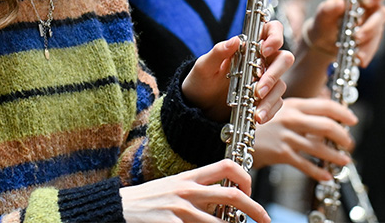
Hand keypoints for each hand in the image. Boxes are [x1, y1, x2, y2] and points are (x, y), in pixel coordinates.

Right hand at [121, 159, 269, 222]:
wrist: (118, 209)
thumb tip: (222, 199)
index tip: (251, 191)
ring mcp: (180, 210)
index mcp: (189, 177)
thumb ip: (197, 190)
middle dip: (255, 208)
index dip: (245, 177)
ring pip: (220, 222)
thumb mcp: (173, 187)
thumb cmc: (148, 201)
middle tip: (265, 219)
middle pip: (232, 194)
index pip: (226, 166)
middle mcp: (188, 190)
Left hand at [181, 20, 293, 122]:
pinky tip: (258, 117)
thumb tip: (235, 40)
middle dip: (275, 73)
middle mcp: (262, 61)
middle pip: (284, 58)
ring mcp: (265, 80)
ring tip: (256, 111)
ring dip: (270, 97)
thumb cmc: (201, 80)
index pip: (272, 30)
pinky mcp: (266, 98)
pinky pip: (276, 102)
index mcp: (249, 46)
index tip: (264, 50)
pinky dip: (269, 110)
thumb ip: (218, 52)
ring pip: (281, 83)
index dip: (275, 36)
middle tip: (258, 88)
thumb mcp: (204, 66)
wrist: (199, 106)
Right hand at [253, 97, 356, 181]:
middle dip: (343, 136)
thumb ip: (303, 110)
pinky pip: (304, 164)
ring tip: (344, 160)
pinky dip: (318, 171)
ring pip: (318, 147)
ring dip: (335, 156)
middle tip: (349, 143)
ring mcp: (286, 136)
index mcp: (294, 104)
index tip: (353, 120)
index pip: (325, 106)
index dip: (343, 113)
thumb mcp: (282, 108)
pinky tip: (326, 176)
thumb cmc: (263, 122)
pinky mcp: (280, 153)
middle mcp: (291, 118)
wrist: (238, 134)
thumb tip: (328, 112)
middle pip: (326, 125)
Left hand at [304, 0, 384, 65]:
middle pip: (381, 11)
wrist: (323, 41)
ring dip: (368, 42)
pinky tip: (359, 59)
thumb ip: (329, 8)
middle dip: (371, 26)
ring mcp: (373, 22)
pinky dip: (367, 52)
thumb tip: (339, 3)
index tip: (368, 1)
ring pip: (379, 31)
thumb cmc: (325, 21)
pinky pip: (374, 45)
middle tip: (357, 36)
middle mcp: (371, 6)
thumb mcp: (322, 14)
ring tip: (356, 53)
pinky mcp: (372, 38)